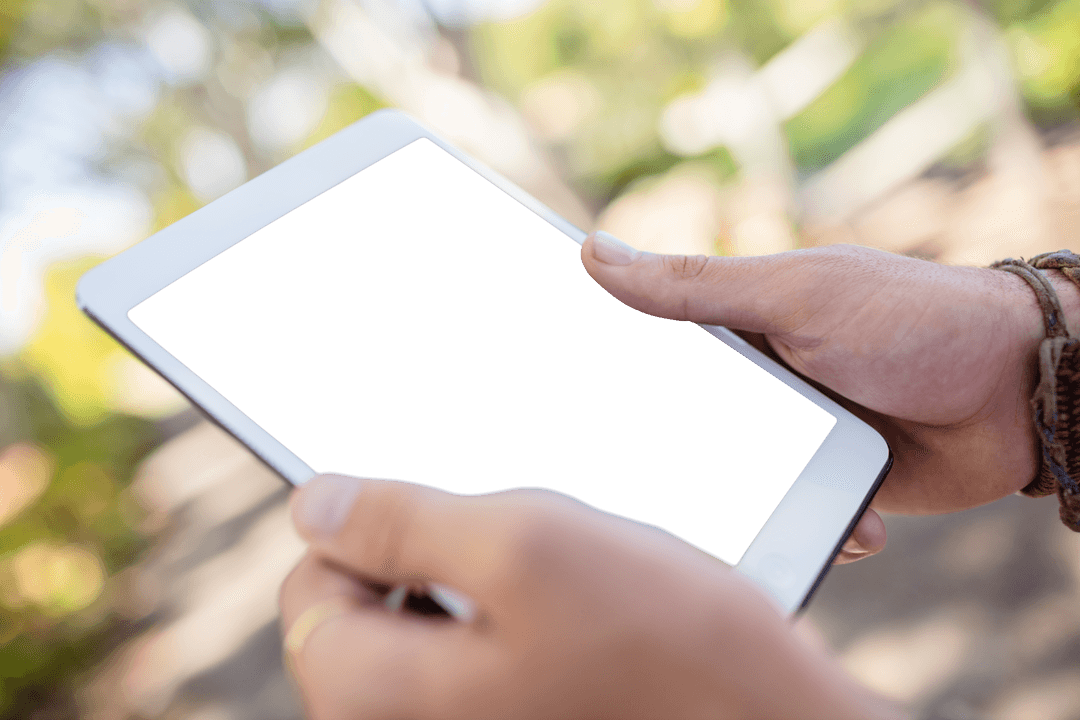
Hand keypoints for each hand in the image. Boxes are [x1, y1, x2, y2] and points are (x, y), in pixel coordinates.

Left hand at [279, 472, 897, 719]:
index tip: (442, 504)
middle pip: (365, 612)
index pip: (309, 586)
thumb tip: (312, 505)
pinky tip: (575, 608)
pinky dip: (507, 620)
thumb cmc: (664, 644)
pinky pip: (475, 661)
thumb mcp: (524, 544)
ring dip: (476, 585)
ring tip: (558, 577)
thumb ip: (398, 519)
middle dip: (426, 556)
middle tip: (518, 542)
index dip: (362, 523)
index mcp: (376, 697)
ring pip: (426, 632)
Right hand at [581, 234, 1079, 560]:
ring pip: (726, 477)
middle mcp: (754, 382)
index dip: (600, 361)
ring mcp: (788, 436)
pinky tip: (822, 526)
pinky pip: (785, 515)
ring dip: (729, 498)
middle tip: (612, 472)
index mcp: (736, 327)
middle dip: (656, 448)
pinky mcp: (824, 485)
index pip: (646, 344)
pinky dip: (794, 527)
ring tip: (716, 520)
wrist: (1019, 392)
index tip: (545, 381)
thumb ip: (697, 286)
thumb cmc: (910, 318)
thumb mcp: (795, 294)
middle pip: (676, 421)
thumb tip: (593, 250)